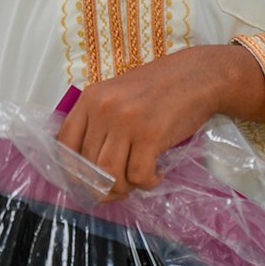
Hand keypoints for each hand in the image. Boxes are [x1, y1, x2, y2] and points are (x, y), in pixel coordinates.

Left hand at [57, 44, 264, 198]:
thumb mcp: (118, 94)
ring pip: (110, 174)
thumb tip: (88, 166)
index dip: (72, 170)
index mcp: (91, 97)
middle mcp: (103, 108)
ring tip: (138, 181)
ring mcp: (126, 121)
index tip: (85, 182)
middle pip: (88, 164)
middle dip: (102, 186)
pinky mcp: (151, 134)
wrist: (199, 75)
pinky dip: (147, 183)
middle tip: (118, 190)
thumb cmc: (160, 87)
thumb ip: (99, 120)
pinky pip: (139, 176)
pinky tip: (157, 175)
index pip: (65, 142)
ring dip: (124, 187)